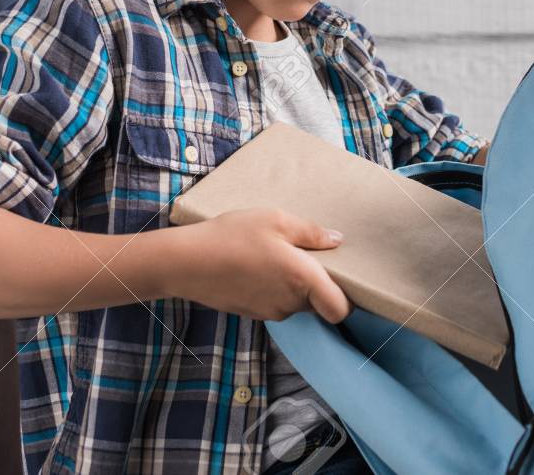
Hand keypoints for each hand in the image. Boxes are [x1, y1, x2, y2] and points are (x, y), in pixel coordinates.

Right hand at [166, 209, 350, 322]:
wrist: (185, 262)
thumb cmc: (232, 236)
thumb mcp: (275, 220)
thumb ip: (311, 232)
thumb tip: (337, 240)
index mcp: (302, 278)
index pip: (340, 310)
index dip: (348, 300)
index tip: (344, 280)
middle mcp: (289, 302)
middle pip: (319, 304)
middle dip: (318, 285)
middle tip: (306, 256)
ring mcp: (269, 312)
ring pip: (296, 304)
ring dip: (294, 286)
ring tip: (276, 256)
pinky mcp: (252, 313)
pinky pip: (275, 303)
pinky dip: (274, 290)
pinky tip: (257, 266)